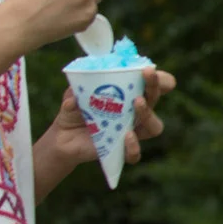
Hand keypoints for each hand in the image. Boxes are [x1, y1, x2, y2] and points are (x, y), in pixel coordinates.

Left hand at [40, 66, 171, 175]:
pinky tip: (127, 136)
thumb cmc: (75, 110)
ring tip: (137, 103)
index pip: (150, 85)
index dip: (158, 78)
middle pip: (154, 99)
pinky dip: (134, 146)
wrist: (64, 138)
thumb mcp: (72, 96)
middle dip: (154, 85)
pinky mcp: (122, 150)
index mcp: (127, 95)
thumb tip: (74, 98)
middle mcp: (134, 112)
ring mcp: (131, 132)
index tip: (150, 69)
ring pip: (154, 126)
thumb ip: (73, 93)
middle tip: (147, 74)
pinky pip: (135, 154)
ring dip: (148, 113)